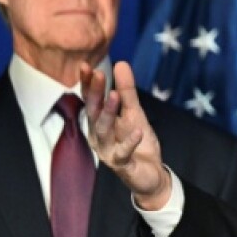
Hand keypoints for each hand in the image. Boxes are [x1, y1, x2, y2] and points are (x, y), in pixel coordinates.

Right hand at [82, 61, 171, 210]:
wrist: (151, 173)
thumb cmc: (138, 142)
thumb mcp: (134, 112)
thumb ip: (128, 90)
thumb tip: (120, 63)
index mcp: (99, 122)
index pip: (90, 100)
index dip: (87, 84)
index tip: (86, 66)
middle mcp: (98, 136)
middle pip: (93, 112)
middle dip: (95, 93)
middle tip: (98, 74)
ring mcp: (108, 151)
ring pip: (103, 130)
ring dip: (108, 112)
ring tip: (115, 95)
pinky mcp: (121, 164)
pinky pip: (123, 153)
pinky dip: (130, 142)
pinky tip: (138, 131)